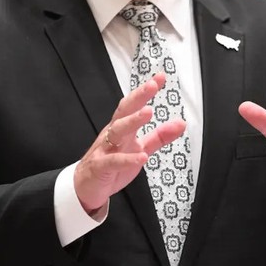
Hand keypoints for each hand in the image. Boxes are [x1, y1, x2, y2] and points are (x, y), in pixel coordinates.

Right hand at [74, 73, 186, 212]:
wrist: (85, 187)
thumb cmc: (111, 165)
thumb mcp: (139, 148)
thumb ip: (160, 137)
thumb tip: (180, 123)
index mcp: (122, 128)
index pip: (134, 105)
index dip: (145, 91)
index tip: (160, 77)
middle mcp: (113, 134)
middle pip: (124, 111)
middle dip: (138, 97)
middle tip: (152, 86)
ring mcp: (105, 149)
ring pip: (117, 131)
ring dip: (133, 120)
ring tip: (148, 112)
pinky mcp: (100, 167)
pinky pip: (114, 162)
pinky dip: (127, 159)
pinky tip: (141, 157)